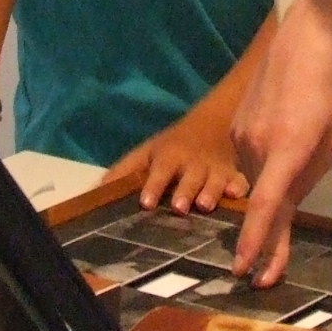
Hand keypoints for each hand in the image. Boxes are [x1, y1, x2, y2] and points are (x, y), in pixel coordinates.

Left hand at [111, 104, 248, 214]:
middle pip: (188, 179)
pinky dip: (240, 187)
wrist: (213, 123)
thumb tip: (90, 194)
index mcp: (169, 158)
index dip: (152, 186)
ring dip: (210, 192)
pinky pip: (241, 181)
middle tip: (178, 207)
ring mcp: (215, 169)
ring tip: (205, 205)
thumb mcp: (146, 154)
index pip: (159, 172)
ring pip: (214, 181)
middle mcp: (192, 164)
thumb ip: (122, 174)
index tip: (145, 202)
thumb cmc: (172, 146)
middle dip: (184, 192)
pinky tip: (238, 194)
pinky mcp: (235, 174)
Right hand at [231, 0, 331, 283]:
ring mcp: (242, 134)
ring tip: (308, 144)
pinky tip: (290, 136)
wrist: (309, 34)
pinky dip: (269, 165)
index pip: (266, 205)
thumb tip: (286, 203)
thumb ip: (311, 176)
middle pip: (264, 199)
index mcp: (288, 148)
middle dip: (269, 232)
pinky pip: (254, 160)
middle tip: (270, 271)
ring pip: (259, 179)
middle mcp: (256, 144)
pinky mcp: (238, 125)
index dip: (257, 240)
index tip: (248, 269)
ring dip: (276, 185)